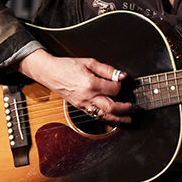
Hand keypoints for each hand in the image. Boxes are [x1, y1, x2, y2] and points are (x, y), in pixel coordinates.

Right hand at [18, 49, 132, 123]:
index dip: (120, 85)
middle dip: (124, 108)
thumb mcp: (89, 62)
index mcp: (91, 84)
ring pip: (103, 115)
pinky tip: (111, 118)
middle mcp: (87, 96)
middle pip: (110, 107)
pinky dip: (105, 118)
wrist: (50, 73)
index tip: (121, 82)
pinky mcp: (79, 107)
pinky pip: (94, 116)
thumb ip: (107, 70)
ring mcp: (83, 104)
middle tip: (132, 107)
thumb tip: (121, 76)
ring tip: (127, 119)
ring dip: (117, 118)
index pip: (113, 89)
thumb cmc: (67, 66)